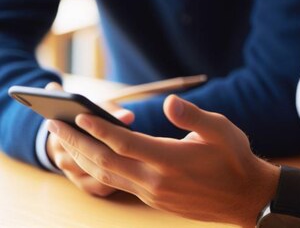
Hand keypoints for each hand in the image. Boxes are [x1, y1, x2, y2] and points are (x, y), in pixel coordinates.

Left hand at [48, 95, 279, 223]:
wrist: (245, 197)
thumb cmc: (235, 158)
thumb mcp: (220, 129)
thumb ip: (191, 116)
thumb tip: (167, 102)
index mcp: (170, 160)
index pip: (125, 143)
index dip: (101, 128)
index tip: (80, 115)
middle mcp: (155, 180)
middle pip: (106, 161)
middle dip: (77, 143)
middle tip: (54, 125)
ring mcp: (152, 193)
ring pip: (107, 175)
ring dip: (82, 157)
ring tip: (64, 141)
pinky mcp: (154, 199)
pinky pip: (118, 183)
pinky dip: (98, 169)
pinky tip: (93, 159)